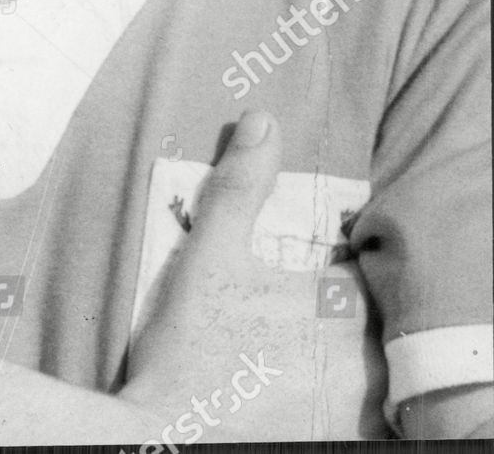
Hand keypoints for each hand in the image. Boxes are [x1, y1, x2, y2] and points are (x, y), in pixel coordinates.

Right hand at [121, 111, 383, 441]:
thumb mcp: (209, 255)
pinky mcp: (330, 438)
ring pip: (370, 361)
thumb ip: (241, 188)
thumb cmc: (188, 349)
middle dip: (351, 297)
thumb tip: (264, 122)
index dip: (356, 249)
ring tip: (297, 333)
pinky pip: (355, 404)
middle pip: (377, 314)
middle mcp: (358, 362)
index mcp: (339, 309)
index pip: (376, 266)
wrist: (166, 437)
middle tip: (304, 290)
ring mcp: (348, 408)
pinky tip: (291, 375)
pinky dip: (335, 385)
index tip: (329, 246)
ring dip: (347, 343)